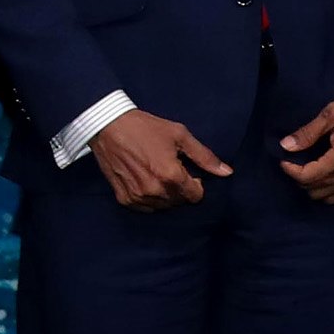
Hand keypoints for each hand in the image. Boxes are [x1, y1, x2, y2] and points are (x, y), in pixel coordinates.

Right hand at [86, 107, 232, 211]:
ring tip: (156, 175)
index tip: (186, 170)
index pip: (196, 195)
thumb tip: (227, 172)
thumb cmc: (144, 127)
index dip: (195, 183)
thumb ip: (204, 156)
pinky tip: (144, 181)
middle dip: (180, 188)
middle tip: (169, 170)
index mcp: (171, 176)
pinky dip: (148, 198)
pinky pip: (144, 207)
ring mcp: (138, 196)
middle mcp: (155, 190)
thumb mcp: (178, 134)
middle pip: (180, 201)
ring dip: (164, 195)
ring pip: (163, 206)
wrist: (106, 125)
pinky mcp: (123, 197)